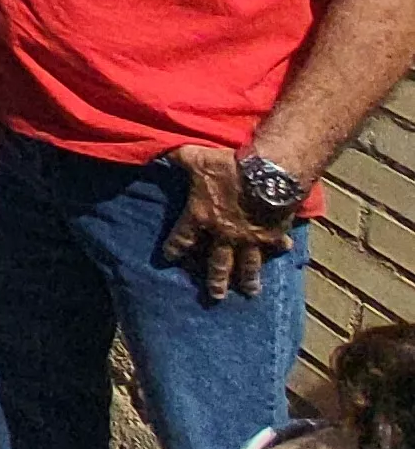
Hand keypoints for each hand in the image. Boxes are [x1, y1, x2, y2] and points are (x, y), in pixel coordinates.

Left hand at [162, 145, 296, 298]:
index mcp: (201, 217)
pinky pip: (277, 245)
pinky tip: (286, 253)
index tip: (169, 259)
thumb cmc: (228, 166)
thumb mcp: (195, 158)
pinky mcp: (274, 234)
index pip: (182, 238)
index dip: (174, 248)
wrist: (268, 173)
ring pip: (248, 264)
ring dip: (248, 279)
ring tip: (250, 293)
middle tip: (215, 297)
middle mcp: (224, 234)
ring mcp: (251, 238)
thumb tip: (161, 151)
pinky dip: (281, 249)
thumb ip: (178, 157)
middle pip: (217, 263)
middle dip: (215, 281)